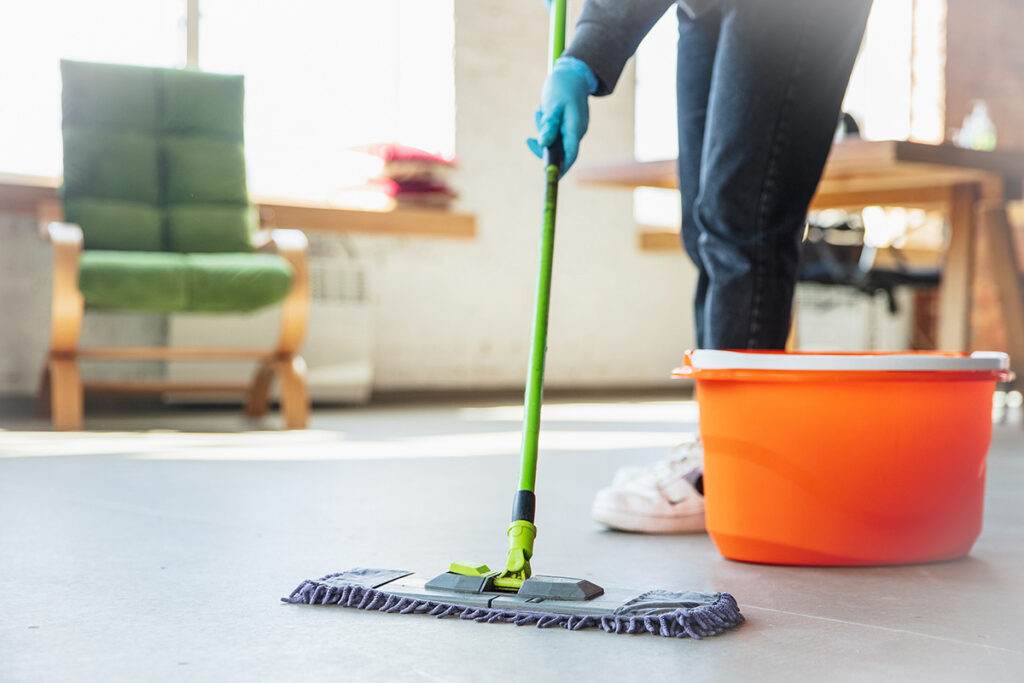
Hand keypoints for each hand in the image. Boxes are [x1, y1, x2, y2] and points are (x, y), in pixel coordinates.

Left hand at [527, 57, 594, 175]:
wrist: (573, 72)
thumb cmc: (562, 86)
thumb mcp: (552, 105)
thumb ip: (549, 125)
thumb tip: (543, 144)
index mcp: (575, 127)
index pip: (570, 154)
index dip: (560, 168)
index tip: (549, 176)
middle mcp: (576, 131)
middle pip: (559, 149)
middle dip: (543, 143)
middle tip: (532, 131)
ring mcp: (573, 128)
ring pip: (554, 139)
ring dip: (543, 129)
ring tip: (540, 110)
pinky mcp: (568, 124)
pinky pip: (555, 131)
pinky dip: (546, 125)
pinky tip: (542, 110)